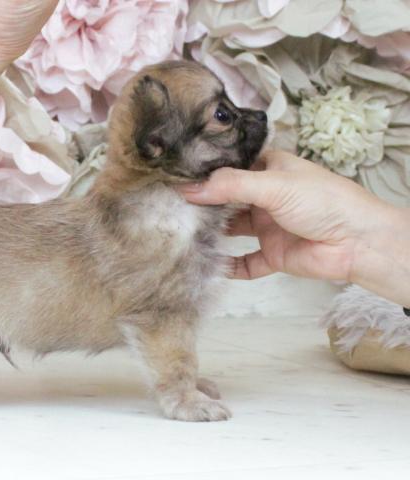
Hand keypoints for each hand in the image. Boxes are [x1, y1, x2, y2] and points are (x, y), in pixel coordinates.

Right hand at [178, 150, 409, 305]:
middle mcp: (266, 196)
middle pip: (227, 199)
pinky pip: (245, 262)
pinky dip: (229, 265)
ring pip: (232, 230)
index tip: (175, 176)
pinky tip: (209, 264)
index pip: (231, 167)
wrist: (358, 243)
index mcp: (269, 170)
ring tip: (182, 233)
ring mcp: (268, 226)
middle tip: (171, 206)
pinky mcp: (272, 254)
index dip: (206, 172)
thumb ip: (230, 186)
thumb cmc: (324, 201)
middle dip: (204, 203)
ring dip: (212, 233)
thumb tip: (189, 189)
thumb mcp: (274, 184)